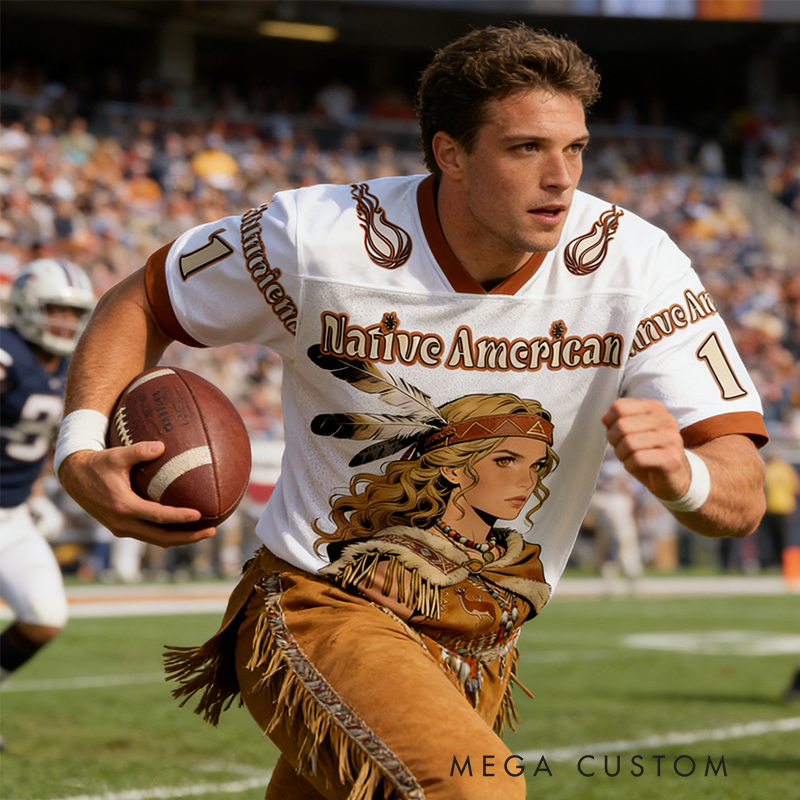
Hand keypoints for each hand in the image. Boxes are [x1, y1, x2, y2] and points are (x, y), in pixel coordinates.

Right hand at [58, 442, 214, 546]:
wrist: (74, 478)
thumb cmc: (98, 463)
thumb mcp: (117, 455)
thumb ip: (139, 450)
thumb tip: (162, 446)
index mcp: (123, 506)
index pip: (157, 517)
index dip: (179, 518)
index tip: (200, 515)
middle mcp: (122, 523)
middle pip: (162, 538)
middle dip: (188, 537)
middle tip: (212, 530)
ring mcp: (121, 528)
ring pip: (156, 540)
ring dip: (180, 538)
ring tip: (204, 532)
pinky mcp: (122, 528)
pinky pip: (149, 535)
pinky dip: (168, 534)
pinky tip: (184, 526)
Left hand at [602, 398, 690, 501]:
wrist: (674, 476)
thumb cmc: (650, 452)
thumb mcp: (633, 432)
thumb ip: (618, 421)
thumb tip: (605, 418)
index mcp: (655, 408)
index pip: (619, 407)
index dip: (610, 422)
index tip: (616, 432)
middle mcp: (665, 419)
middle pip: (621, 425)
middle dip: (614, 441)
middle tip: (622, 448)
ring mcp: (670, 438)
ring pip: (628, 443)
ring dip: (622, 454)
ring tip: (630, 457)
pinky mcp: (670, 458)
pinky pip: (637, 459)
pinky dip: (630, 465)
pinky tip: (637, 466)